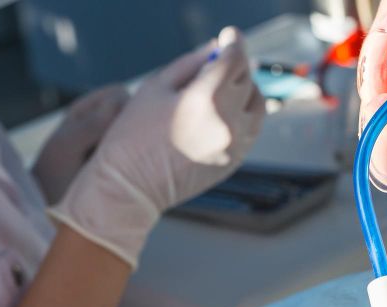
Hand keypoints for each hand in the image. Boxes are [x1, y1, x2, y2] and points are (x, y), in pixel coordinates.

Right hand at [48, 27, 265, 267]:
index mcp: (206, 99)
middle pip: (248, 80)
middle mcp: (227, 122)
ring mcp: (234, 146)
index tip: (228, 37)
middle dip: (236, 66)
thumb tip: (214, 50)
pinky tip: (221, 113)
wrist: (130, 188)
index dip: (233, 42)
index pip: (236, 59)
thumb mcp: (155, 88)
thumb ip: (189, 64)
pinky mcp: (234, 163)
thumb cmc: (132, 136)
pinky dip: (242, 115)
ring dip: (244, 91)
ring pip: (256, 106)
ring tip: (221, 89)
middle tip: (219, 63)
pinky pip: (250, 130)